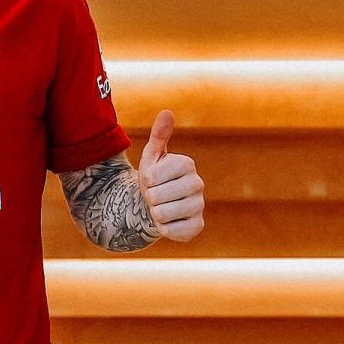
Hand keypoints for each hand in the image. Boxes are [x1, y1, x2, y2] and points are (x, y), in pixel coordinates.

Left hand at [138, 109, 203, 241]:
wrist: (158, 205)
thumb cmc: (154, 178)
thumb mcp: (152, 156)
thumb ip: (159, 135)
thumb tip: (167, 112)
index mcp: (187, 164)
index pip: (151, 177)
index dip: (144, 181)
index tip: (151, 180)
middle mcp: (198, 184)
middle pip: (156, 197)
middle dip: (149, 198)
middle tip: (156, 196)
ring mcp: (199, 206)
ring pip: (161, 214)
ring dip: (155, 213)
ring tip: (161, 207)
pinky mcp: (197, 227)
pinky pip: (169, 231)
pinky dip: (163, 228)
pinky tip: (169, 221)